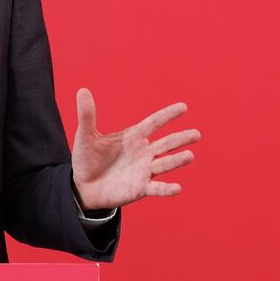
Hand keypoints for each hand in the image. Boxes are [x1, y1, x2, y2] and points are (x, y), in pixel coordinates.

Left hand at [70, 88, 197, 211]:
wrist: (83, 187)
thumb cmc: (87, 160)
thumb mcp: (85, 136)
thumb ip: (87, 115)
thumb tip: (82, 90)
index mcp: (133, 137)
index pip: (154, 123)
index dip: (168, 115)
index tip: (183, 107)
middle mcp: (143, 153)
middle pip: (166, 143)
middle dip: (181, 139)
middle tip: (197, 134)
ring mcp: (144, 171)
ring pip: (165, 164)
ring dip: (177, 160)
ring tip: (190, 156)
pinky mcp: (140, 189)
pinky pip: (157, 188)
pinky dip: (167, 189)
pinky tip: (177, 188)